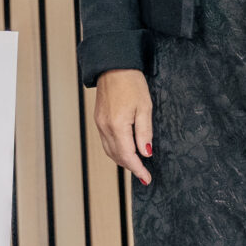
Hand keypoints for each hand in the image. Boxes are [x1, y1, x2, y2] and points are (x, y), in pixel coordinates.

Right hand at [92, 68, 153, 185]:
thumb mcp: (145, 107)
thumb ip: (144, 132)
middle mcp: (105, 127)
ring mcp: (99, 123)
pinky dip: (116, 150)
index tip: (147, 178)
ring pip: (110, 151)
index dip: (138, 169)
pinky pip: (106, 141)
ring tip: (136, 164)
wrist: (113, 66)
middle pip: (117, 156)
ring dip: (122, 159)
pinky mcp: (98, 119)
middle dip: (131, 166)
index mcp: (117, 125)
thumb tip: (146, 153)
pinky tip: (125, 149)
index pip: (128, 156)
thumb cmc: (131, 83)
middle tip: (144, 173)